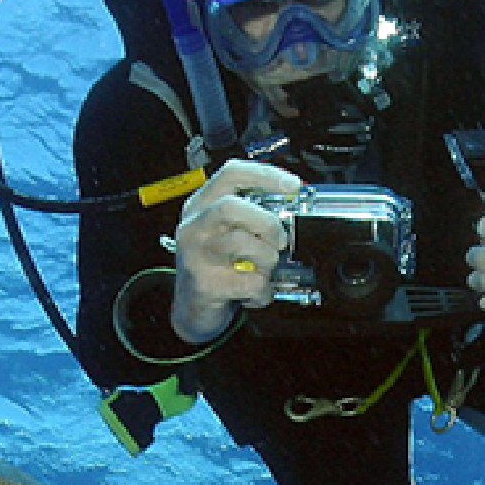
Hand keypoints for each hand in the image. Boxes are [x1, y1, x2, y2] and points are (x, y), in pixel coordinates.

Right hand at [169, 161, 301, 339]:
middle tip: (280, 240)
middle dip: (266, 222)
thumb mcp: (225, 232)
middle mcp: (194, 226)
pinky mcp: (206, 284)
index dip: (265, 175)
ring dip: (268, 260)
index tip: (292, 186)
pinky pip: (251, 281)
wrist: (193, 309)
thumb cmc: (216, 265)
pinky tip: (256, 292)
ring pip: (244, 244)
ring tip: (263, 270)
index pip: (231, 174)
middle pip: (232, 206)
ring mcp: (196, 255)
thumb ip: (250, 214)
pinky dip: (264, 289)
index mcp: (200, 205)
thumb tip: (290, 202)